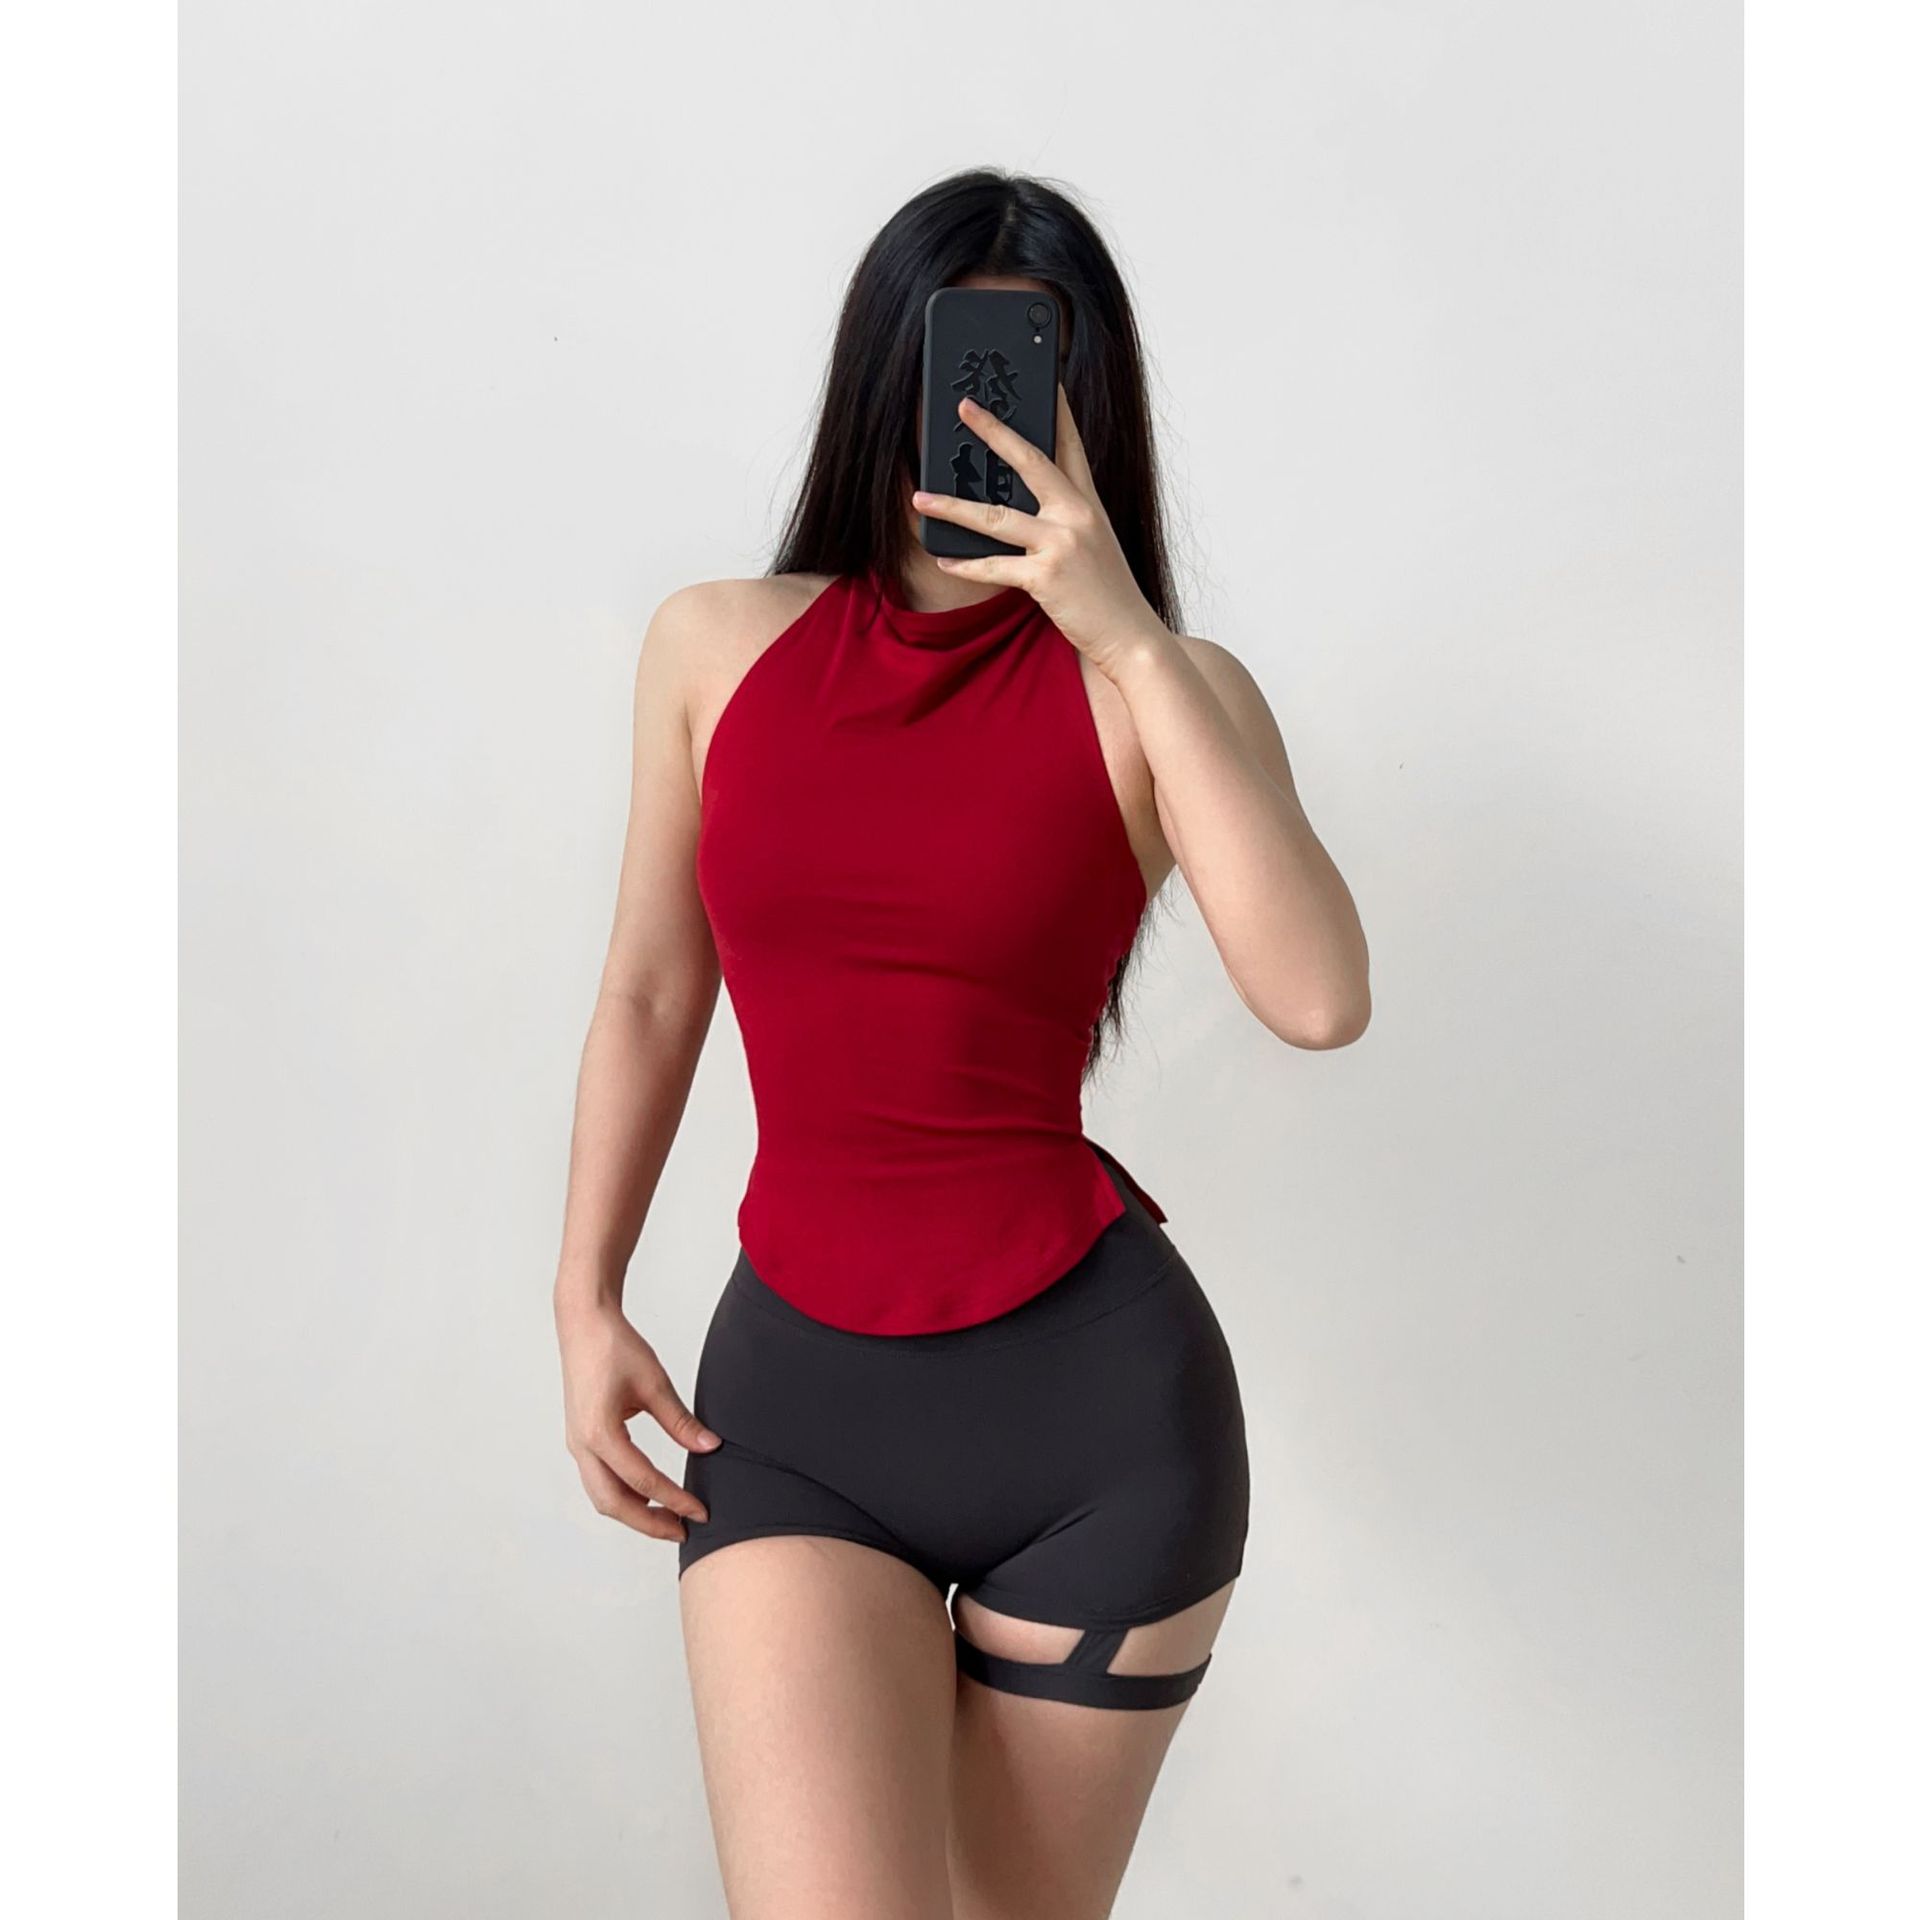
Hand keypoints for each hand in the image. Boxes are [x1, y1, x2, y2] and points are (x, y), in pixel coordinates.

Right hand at [557, 1299, 720, 1540]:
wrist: (583, 1324)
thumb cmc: (615, 1347)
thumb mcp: (654, 1383)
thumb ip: (681, 1420)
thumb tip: (710, 1447)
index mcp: (599, 1432)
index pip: (642, 1480)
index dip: (674, 1499)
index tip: (700, 1512)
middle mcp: (582, 1445)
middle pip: (613, 1503)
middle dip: (649, 1523)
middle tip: (684, 1531)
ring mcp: (577, 1444)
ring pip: (602, 1496)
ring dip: (634, 1512)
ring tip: (669, 1518)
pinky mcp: (580, 1439)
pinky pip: (598, 1480)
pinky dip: (622, 1495)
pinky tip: (648, 1495)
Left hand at [912, 386, 1171, 676]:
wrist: (1130, 636)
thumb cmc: (1108, 594)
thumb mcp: (1094, 546)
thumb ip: (1063, 521)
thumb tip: (1017, 508)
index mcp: (1089, 504)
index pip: (1071, 445)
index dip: (1056, 411)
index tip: (1043, 381)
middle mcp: (1076, 515)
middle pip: (1028, 461)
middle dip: (993, 431)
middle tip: (965, 408)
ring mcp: (1061, 543)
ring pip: (995, 516)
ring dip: (952, 507)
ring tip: (922, 497)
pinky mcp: (1046, 576)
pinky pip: (994, 565)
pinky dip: (966, 566)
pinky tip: (945, 561)